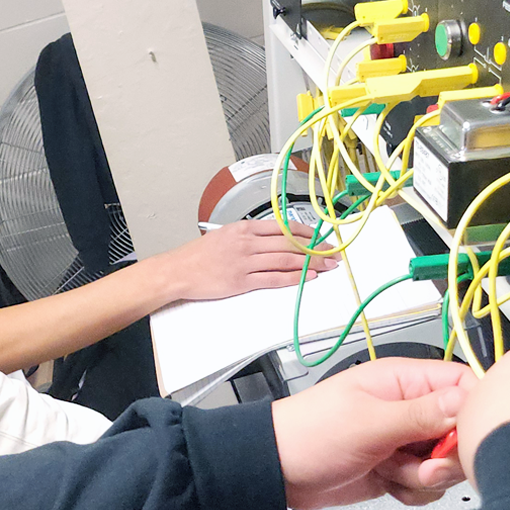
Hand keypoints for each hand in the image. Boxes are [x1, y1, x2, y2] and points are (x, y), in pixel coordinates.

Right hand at [158, 219, 328, 301]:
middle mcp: (247, 243)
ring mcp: (245, 262)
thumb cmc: (198, 255)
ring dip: (310, 263)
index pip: (283, 227)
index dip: (307, 233)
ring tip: (326, 266)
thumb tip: (272, 239)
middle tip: (331, 253)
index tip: (320, 237)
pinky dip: (293, 277)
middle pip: (289, 244)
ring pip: (285, 260)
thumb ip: (248, 236)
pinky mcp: (242, 281)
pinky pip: (274, 278)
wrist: (178, 271)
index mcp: (244, 229)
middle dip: (315, 249)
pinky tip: (306, 277)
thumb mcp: (224, 235)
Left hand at [272, 357, 474, 509]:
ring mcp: (403, 441)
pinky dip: (412, 491)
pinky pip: (426, 483)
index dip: (472, 413)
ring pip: (445, 462)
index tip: (463, 438)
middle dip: (447, 456)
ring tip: (393, 472)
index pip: (462, 386)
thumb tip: (465, 401)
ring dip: (425, 477)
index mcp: (403, 381)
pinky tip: (388, 484)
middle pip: (460, 430)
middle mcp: (408, 409)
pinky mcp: (397, 469)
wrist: (276, 473)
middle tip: (423, 465)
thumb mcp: (368, 422)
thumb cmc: (307, 434)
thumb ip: (420, 414)